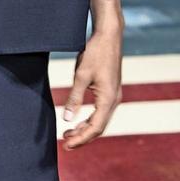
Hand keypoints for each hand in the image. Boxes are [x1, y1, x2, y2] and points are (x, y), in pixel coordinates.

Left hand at [62, 27, 122, 149]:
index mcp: (108, 99)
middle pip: (99, 127)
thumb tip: (66, 119)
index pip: (95, 127)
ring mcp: (114, 96)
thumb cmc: (96, 53)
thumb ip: (74, 98)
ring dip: (85, 129)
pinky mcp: (111, 91)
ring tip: (68, 134)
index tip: (66, 144)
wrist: (109, 36)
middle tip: (65, 143)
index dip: (81, 139)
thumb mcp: (81, 75)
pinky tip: (78, 122)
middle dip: (82, 137)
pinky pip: (101, 112)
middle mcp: (114, 100)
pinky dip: (89, 120)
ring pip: (100, 121)